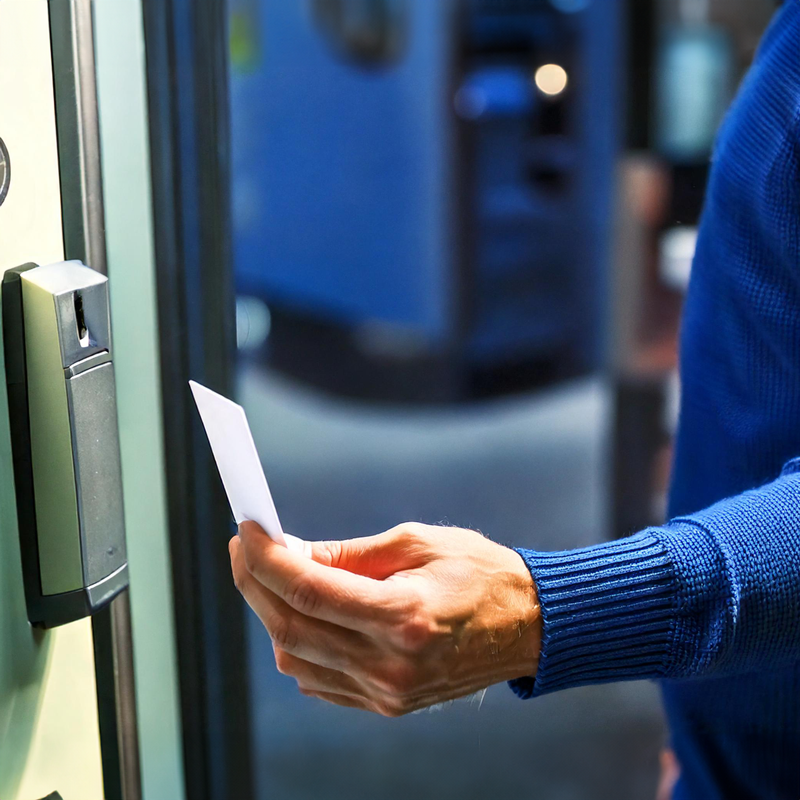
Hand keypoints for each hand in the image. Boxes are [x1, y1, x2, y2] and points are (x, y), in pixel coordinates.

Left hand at [229, 521, 540, 716]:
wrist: (527, 626)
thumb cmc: (479, 572)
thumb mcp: (417, 543)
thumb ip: (349, 553)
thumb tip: (293, 551)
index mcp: (403, 616)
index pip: (307, 590)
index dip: (265, 557)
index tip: (246, 529)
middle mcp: (390, 664)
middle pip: (290, 627)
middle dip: (255, 582)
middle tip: (245, 546)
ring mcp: (387, 692)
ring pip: (295, 658)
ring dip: (272, 614)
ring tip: (278, 575)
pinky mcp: (386, 705)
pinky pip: (317, 679)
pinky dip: (299, 643)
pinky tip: (308, 613)